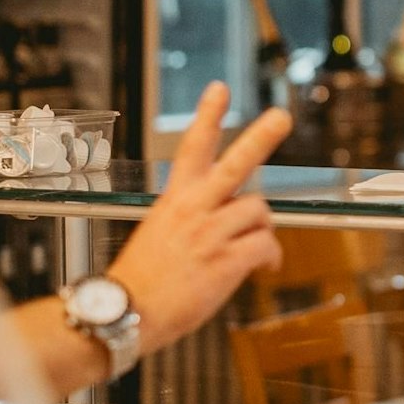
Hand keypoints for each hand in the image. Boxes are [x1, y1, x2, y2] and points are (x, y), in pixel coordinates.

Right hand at [107, 83, 292, 350]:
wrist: (122, 314)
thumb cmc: (142, 281)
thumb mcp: (159, 233)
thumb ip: (195, 217)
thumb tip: (235, 215)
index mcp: (174, 200)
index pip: (192, 147)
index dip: (208, 116)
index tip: (220, 89)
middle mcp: (193, 210)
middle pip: (235, 164)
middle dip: (261, 137)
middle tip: (281, 117)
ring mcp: (210, 234)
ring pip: (259, 211)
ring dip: (263, 229)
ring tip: (253, 247)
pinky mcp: (225, 262)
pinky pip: (265, 246)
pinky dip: (269, 257)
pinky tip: (262, 267)